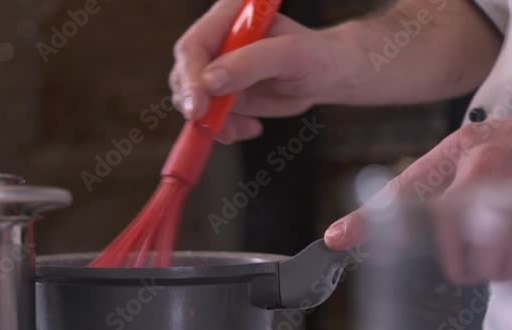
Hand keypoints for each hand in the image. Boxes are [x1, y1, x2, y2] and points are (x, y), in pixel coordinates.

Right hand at [170, 0, 347, 142]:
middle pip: (184, 74)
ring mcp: (217, 69)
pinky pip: (209, 117)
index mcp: (228, 17)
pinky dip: (225, 129)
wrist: (327, 74)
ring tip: (246, 128)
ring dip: (213, 122)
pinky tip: (251, 128)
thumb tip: (210, 82)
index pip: (193, 46)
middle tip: (217, 127)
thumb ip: (252, 63)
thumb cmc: (316, 57)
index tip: (199, 107)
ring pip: (193, 101)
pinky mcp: (222, 93)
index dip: (190, 78)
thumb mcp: (291, 56)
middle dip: (196, 105)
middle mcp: (217, 41)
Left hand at [324, 79, 511, 283]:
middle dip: (469, 262)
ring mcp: (510, 195)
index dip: (367, 220)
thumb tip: (434, 227)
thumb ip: (459, 183)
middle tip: (496, 244)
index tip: (338, 239)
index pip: (401, 191)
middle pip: (449, 252)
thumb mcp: (496, 147)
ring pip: (487, 266)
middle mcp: (478, 170)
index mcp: (461, 152)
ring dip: (506, 265)